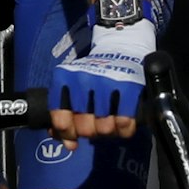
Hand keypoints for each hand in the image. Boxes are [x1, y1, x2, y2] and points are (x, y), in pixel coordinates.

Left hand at [49, 19, 153, 147]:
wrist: (122, 44)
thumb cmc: (94, 73)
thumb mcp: (73, 86)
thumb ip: (65, 116)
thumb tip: (69, 144)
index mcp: (65, 78)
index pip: (60, 118)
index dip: (67, 133)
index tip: (74, 135)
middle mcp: (83, 79)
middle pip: (85, 128)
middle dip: (91, 132)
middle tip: (96, 126)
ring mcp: (106, 83)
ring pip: (105, 128)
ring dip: (108, 132)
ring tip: (110, 123)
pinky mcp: (128, 87)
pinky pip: (124, 123)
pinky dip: (124, 130)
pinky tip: (124, 124)